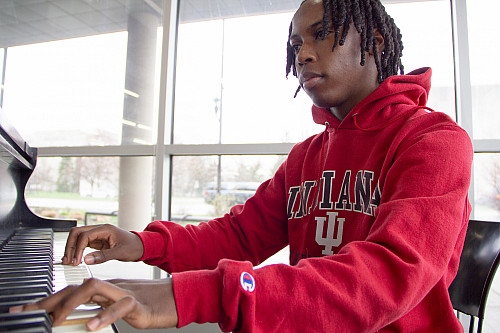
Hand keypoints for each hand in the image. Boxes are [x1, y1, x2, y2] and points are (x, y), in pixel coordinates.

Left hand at [10, 278, 177, 330]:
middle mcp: (108, 288)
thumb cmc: (142, 305)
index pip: (69, 291)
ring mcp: (122, 293)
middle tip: (29, 313)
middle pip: (76, 287)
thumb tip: (74, 317)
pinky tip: (92, 325)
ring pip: (94, 289)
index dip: (45, 301)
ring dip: (72, 303)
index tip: (23, 311)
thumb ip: (96, 308)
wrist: (170, 300)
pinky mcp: (136, 303)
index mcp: (101, 290)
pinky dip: (105, 315)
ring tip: (58, 320)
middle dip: (49, 300)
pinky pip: (119, 306)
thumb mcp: (113, 307)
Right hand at [62, 224, 143, 265]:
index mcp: (105, 229)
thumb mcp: (120, 253)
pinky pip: (83, 243)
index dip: (78, 248)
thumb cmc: (134, 247)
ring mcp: (97, 235)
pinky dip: (77, 250)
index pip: (85, 235)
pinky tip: (74, 259)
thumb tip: (86, 260)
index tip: (76, 261)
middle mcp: (99, 230)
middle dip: (70, 246)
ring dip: (72, 248)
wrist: (141, 246)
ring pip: (78, 237)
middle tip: (68, 261)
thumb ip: (103, 256)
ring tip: (68, 261)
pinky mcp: (97, 241)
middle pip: (77, 233)